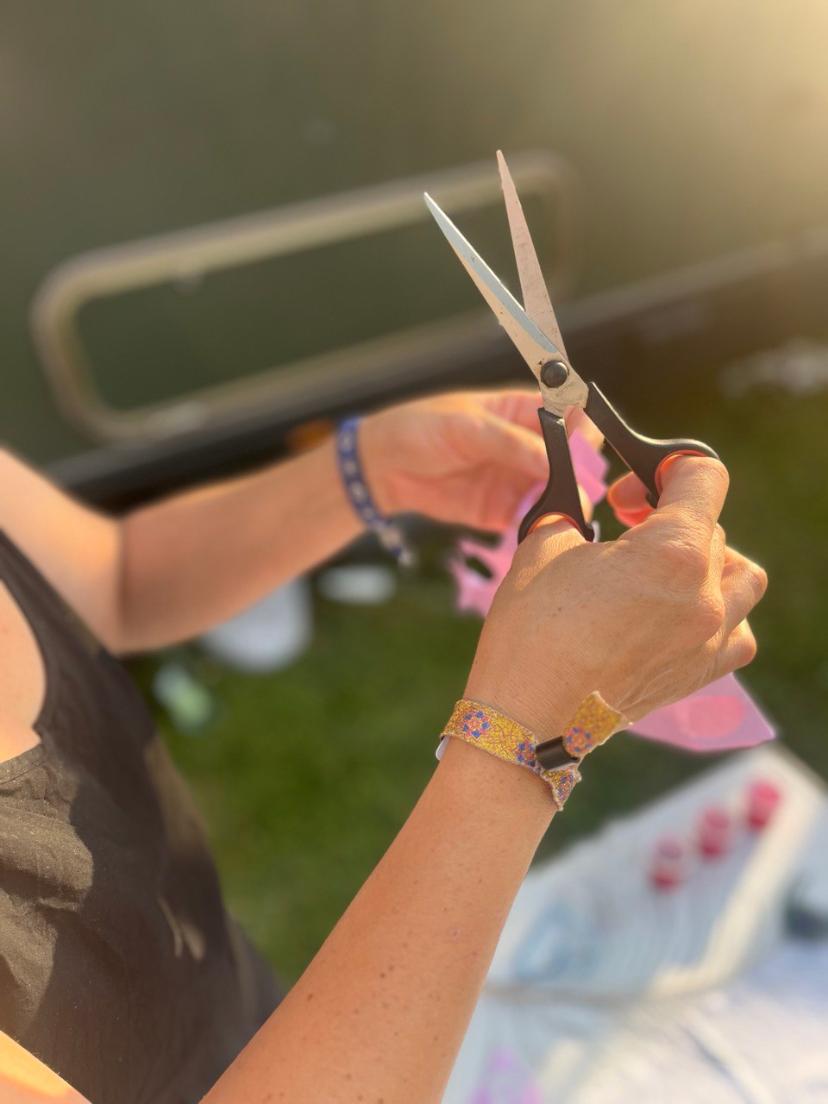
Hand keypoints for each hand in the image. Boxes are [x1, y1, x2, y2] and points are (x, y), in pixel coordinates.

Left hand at [360, 390, 599, 531]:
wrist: (381, 467)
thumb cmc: (419, 428)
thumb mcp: (465, 426)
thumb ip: (510, 443)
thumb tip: (553, 459)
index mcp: (523, 411)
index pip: (572, 415)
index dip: (585, 432)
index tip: (585, 452)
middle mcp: (528, 446)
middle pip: (572, 461)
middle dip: (579, 477)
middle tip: (576, 494)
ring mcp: (518, 480)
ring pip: (557, 494)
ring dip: (563, 507)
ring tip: (560, 518)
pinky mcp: (502, 510)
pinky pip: (531, 520)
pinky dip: (539, 528)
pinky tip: (539, 532)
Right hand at [465, 457, 767, 739]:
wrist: (529, 715)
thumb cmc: (531, 632)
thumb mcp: (544, 545)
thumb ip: (576, 513)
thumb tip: (582, 505)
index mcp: (672, 553)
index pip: (704, 477)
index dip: (669, 465)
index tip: (639, 482)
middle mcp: (705, 595)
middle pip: (712, 528)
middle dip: (668, 515)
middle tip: (620, 526)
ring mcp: (710, 639)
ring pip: (739, 577)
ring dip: (707, 561)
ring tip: (660, 570)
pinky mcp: (701, 673)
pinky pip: (737, 630)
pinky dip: (718, 613)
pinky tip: (675, 613)